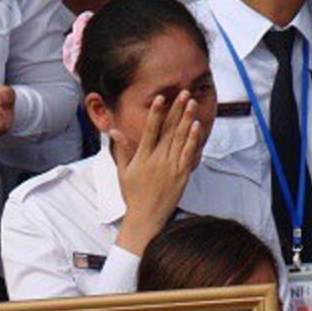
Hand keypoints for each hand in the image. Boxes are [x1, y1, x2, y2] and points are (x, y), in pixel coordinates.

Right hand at [114, 90, 202, 256]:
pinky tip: (196, 126)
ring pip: (180, 138)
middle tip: (183, 93)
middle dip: (176, 110)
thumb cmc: (133, 195)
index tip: (160, 98)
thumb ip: (122, 149)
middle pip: (168, 130)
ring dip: (187, 119)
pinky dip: (193, 139)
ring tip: (192, 103)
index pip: (149, 130)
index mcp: (142, 158)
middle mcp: (157, 160)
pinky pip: (189, 153)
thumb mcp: (123, 172)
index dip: (156, 113)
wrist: (146, 217)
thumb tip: (115, 131)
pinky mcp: (182, 175)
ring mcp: (171, 167)